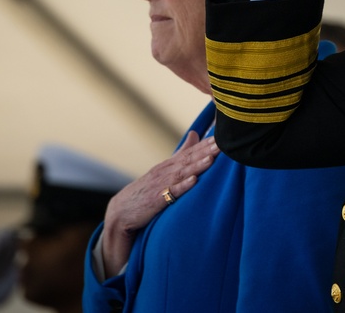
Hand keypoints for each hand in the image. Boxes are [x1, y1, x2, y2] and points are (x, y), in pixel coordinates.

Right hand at [101, 132, 218, 275]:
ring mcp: (160, 185)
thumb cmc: (147, 189)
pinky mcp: (156, 200)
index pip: (190, 152)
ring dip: (197, 166)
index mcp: (169, 164)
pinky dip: (182, 186)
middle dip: (206, 151)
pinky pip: (171, 193)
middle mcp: (165, 172)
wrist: (121, 211)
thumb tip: (196, 134)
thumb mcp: (165, 168)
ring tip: (211, 158)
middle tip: (223, 143)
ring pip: (182, 173)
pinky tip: (193, 181)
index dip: (206, 144)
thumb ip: (182, 152)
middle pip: (188, 159)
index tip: (222, 136)